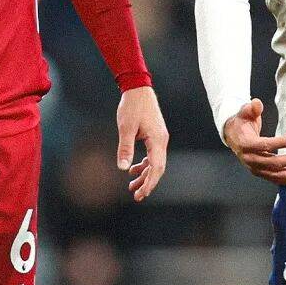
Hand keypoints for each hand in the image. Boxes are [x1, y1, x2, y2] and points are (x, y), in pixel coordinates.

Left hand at [116, 85, 167, 201]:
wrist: (138, 88)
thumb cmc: (132, 106)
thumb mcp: (125, 128)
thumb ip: (125, 148)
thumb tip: (123, 168)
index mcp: (157, 140)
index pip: (156, 168)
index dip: (150, 183)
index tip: (141, 194)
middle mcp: (162, 141)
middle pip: (158, 168)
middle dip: (148, 183)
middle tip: (137, 196)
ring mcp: (159, 138)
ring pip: (155, 162)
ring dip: (145, 174)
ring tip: (132, 186)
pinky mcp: (155, 135)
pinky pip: (152, 155)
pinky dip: (144, 164)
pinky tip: (133, 169)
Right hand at [223, 99, 285, 183]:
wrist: (233, 136)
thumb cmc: (241, 124)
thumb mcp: (244, 112)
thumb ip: (252, 108)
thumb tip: (257, 103)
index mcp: (245, 144)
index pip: (264, 145)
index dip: (279, 143)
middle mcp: (250, 159)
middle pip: (272, 163)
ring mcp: (255, 168)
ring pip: (275, 175)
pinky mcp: (260, 172)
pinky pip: (276, 179)